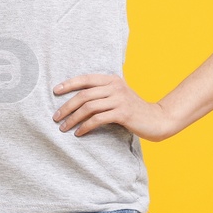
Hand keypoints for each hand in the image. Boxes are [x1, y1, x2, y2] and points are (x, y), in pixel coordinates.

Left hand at [52, 73, 179, 141]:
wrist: (158, 119)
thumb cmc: (134, 109)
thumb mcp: (119, 95)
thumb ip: (103, 93)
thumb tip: (77, 98)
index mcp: (112, 79)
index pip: (85, 79)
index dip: (69, 84)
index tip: (55, 91)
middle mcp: (115, 86)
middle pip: (84, 95)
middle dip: (67, 106)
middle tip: (56, 117)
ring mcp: (119, 99)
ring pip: (88, 107)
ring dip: (73, 118)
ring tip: (64, 127)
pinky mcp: (123, 113)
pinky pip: (98, 119)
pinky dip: (85, 126)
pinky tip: (79, 133)